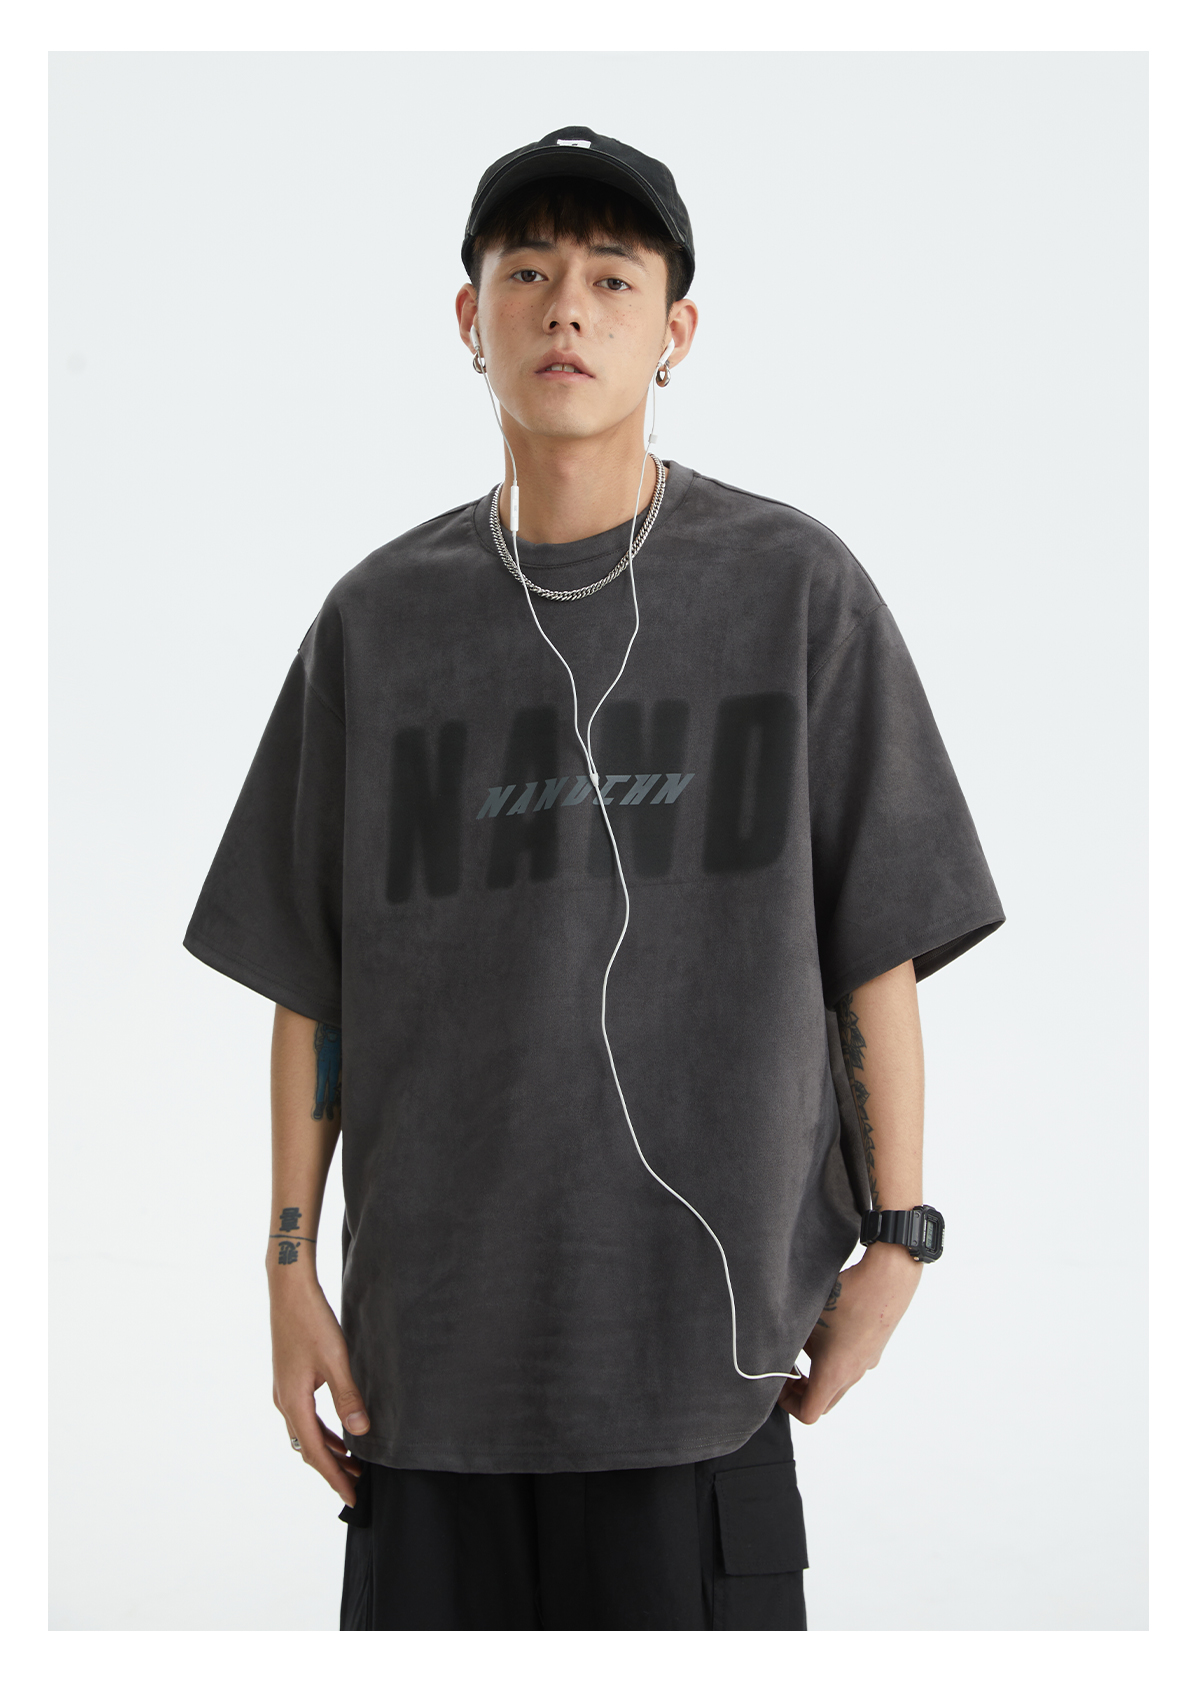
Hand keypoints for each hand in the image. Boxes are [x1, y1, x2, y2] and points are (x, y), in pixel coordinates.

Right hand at [270, 1271, 370, 1503]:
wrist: (288, 1291)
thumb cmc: (312, 1322)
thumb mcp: (335, 1360)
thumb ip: (348, 1398)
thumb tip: (360, 1432)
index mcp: (294, 1402)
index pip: (316, 1452)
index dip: (334, 1476)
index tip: (351, 1496)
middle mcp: (284, 1402)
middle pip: (308, 1448)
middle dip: (332, 1468)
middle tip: (357, 1485)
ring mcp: (284, 1391)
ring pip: (306, 1433)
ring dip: (328, 1450)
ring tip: (353, 1462)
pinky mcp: (288, 1380)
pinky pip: (305, 1417)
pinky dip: (322, 1430)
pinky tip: (339, 1430)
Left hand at [777, 1243, 921, 1424]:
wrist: (887, 1278)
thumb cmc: (845, 1298)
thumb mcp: (806, 1319)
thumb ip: (788, 1341)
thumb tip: (773, 1349)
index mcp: (835, 1373)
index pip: (809, 1414)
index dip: (787, 1404)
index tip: (778, 1380)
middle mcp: (854, 1373)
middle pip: (824, 1402)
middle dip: (801, 1392)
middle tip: (788, 1367)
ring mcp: (867, 1361)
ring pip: (839, 1382)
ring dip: (818, 1372)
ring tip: (805, 1343)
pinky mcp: (874, 1347)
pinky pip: (851, 1364)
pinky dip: (835, 1358)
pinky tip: (827, 1328)